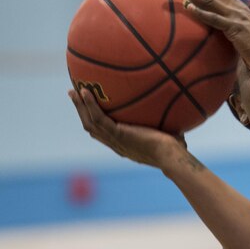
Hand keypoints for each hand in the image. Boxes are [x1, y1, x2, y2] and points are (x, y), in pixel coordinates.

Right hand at [69, 88, 186, 168]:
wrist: (172, 157)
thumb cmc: (175, 149)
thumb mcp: (167, 135)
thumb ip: (165, 125)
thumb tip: (176, 109)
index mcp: (124, 145)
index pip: (103, 133)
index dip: (94, 120)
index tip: (89, 108)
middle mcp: (116, 144)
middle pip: (91, 127)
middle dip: (81, 111)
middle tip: (74, 94)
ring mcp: (115, 141)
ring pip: (90, 122)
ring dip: (80, 106)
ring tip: (73, 91)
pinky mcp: (118, 135)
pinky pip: (99, 118)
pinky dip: (90, 105)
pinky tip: (86, 92)